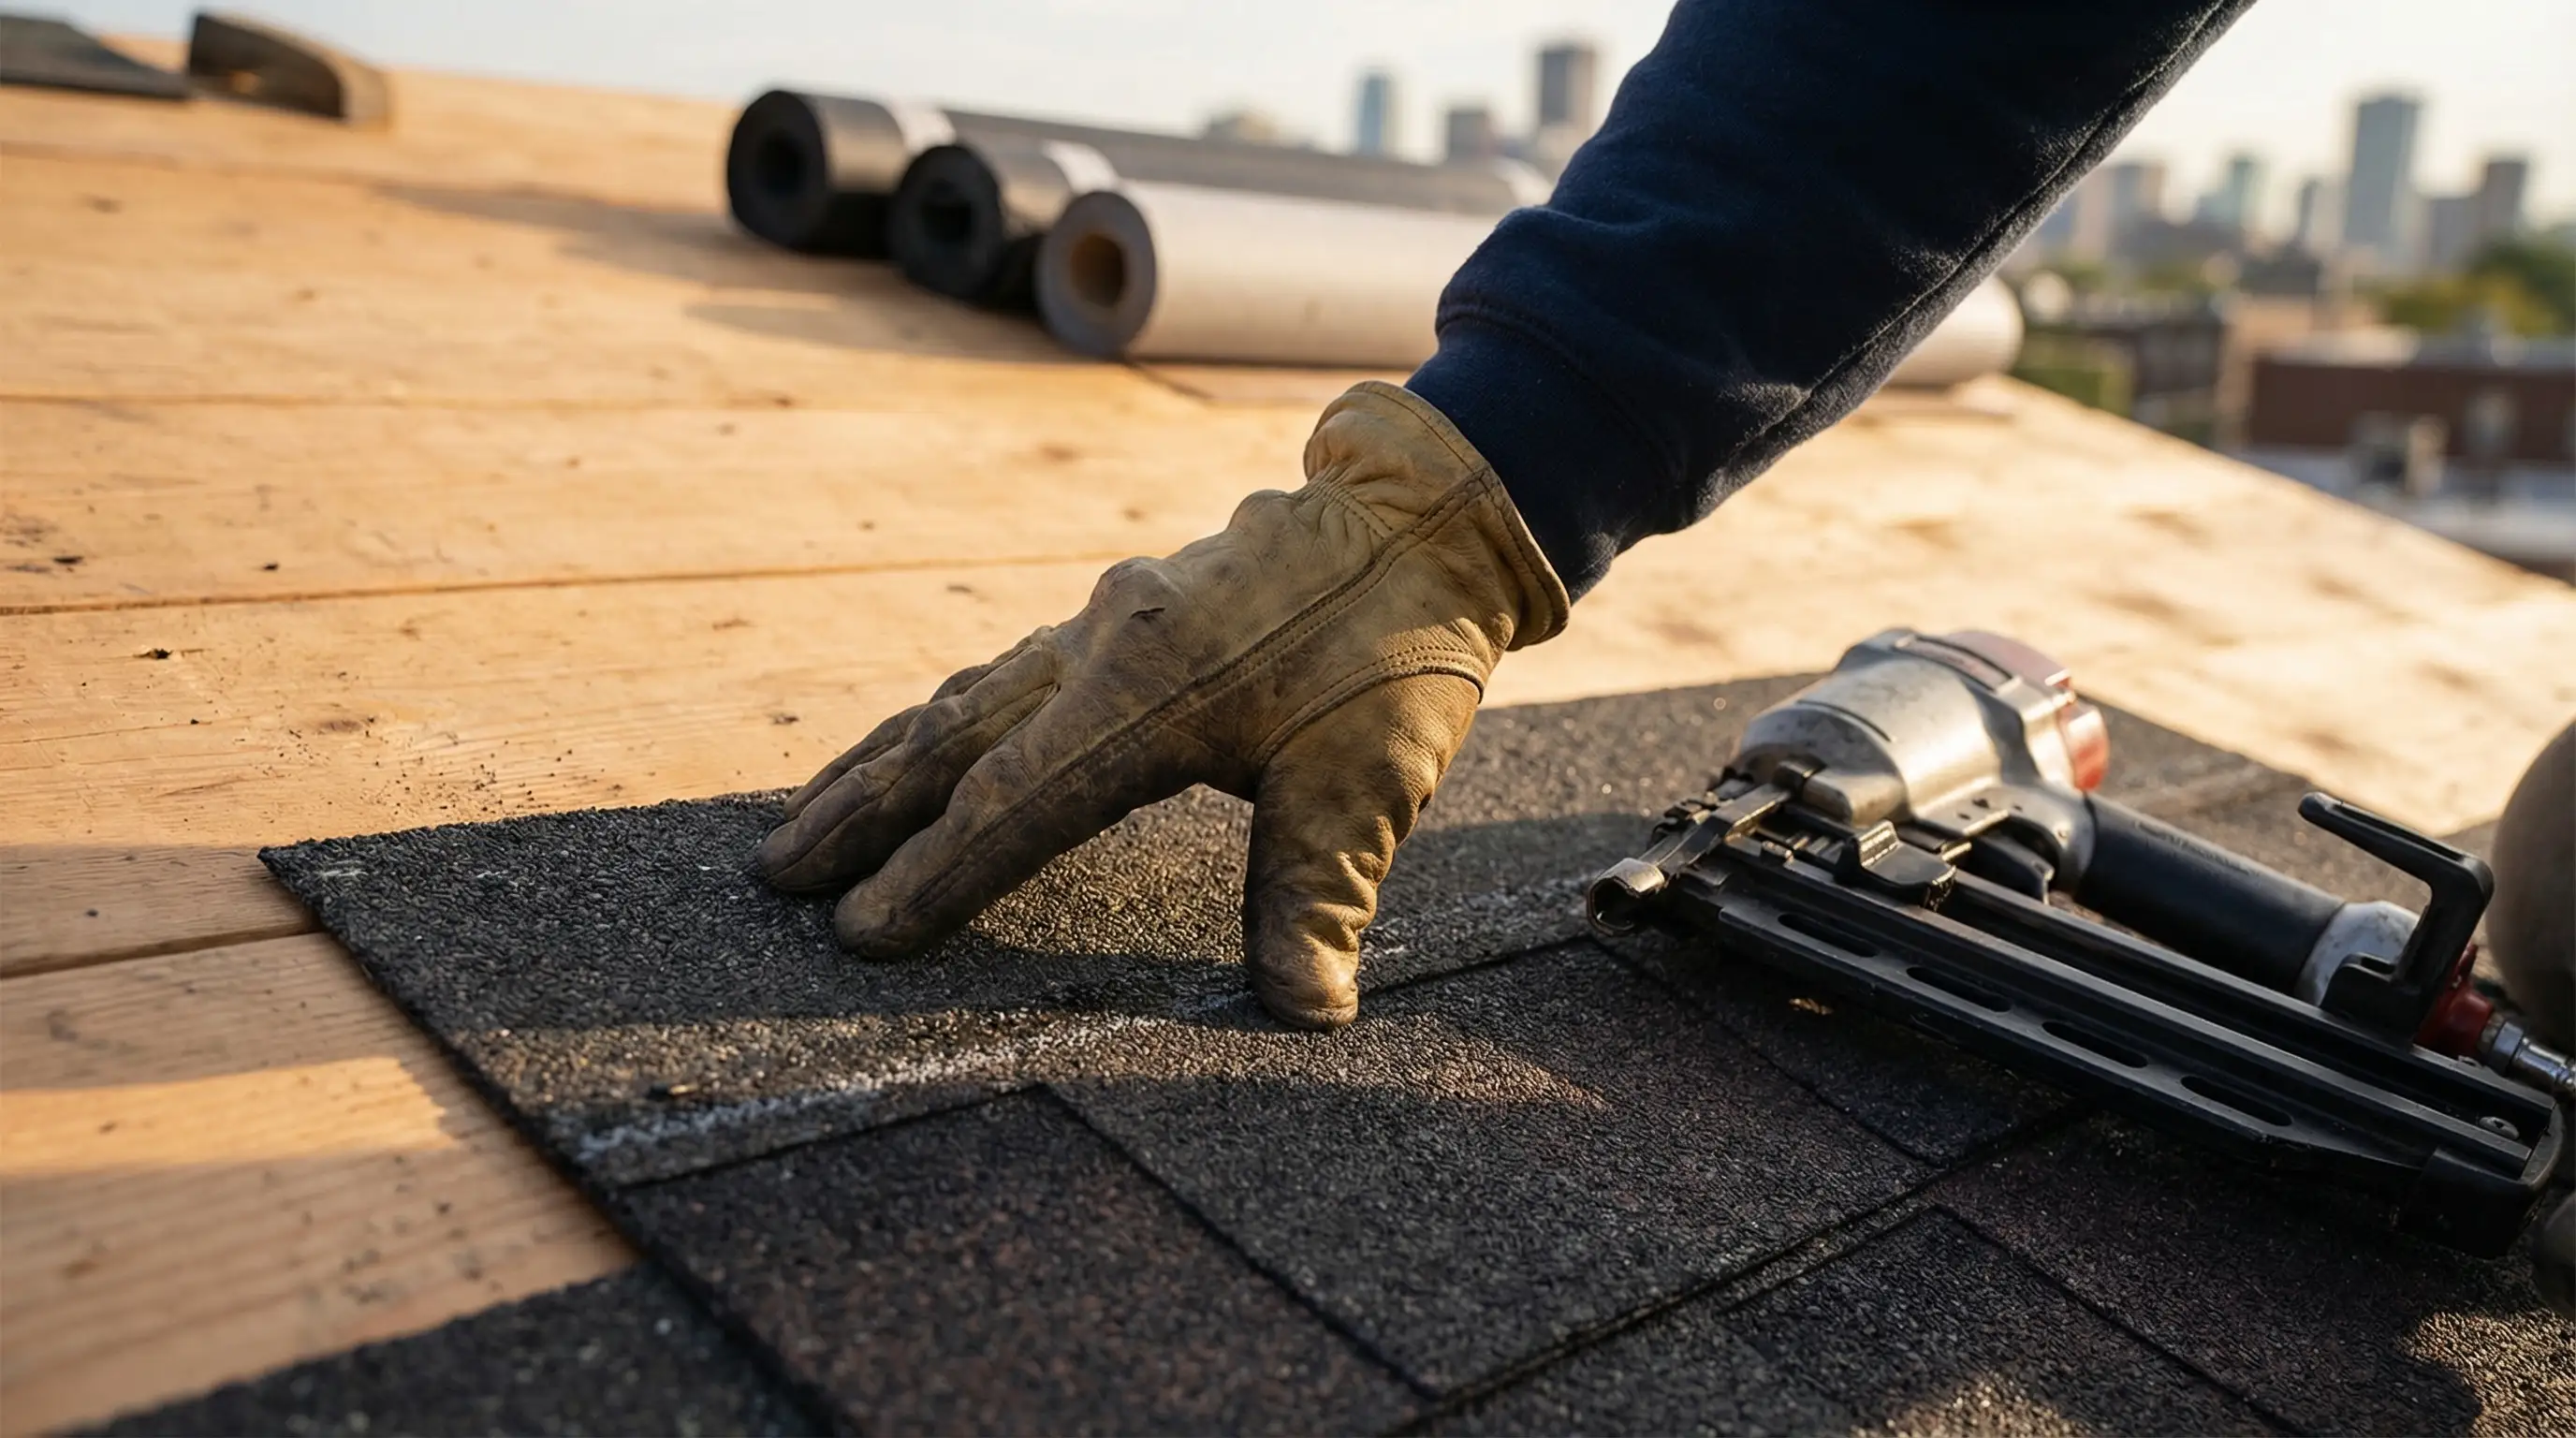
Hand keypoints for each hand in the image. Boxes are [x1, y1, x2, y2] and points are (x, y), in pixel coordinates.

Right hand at [756, 382, 1566, 1027]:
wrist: (1424, 513)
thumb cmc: (1398, 650)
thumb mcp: (1372, 784)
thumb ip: (1320, 896)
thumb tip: (1305, 1011)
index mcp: (1150, 690)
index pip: (1015, 804)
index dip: (936, 877)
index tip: (861, 936)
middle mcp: (1101, 645)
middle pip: (948, 741)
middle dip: (856, 814)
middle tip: (774, 877)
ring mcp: (1100, 621)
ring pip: (960, 701)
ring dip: (879, 764)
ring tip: (805, 822)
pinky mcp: (1116, 616)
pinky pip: (998, 678)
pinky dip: (939, 726)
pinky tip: (918, 753)